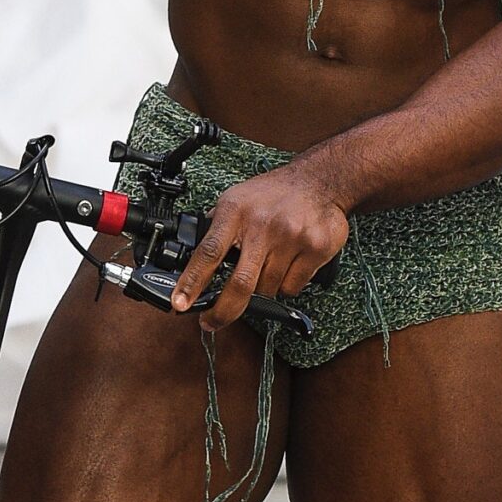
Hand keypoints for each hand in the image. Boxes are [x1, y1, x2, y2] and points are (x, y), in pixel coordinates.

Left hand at [171, 161, 348, 328]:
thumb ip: (218, 226)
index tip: (180, 303)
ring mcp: (290, 237)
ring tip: (267, 265)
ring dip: (261, 289)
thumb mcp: (237, 199)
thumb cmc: (275, 193)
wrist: (321, 180)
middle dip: (223, 311)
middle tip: (212, 322)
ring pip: (267, 289)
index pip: (208, 252)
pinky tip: (289, 263)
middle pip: (240, 284)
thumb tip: (196, 259)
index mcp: (236, 210)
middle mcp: (262, 225)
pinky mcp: (315, 249)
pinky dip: (286, 285)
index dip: (192, 282)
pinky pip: (292, 287)